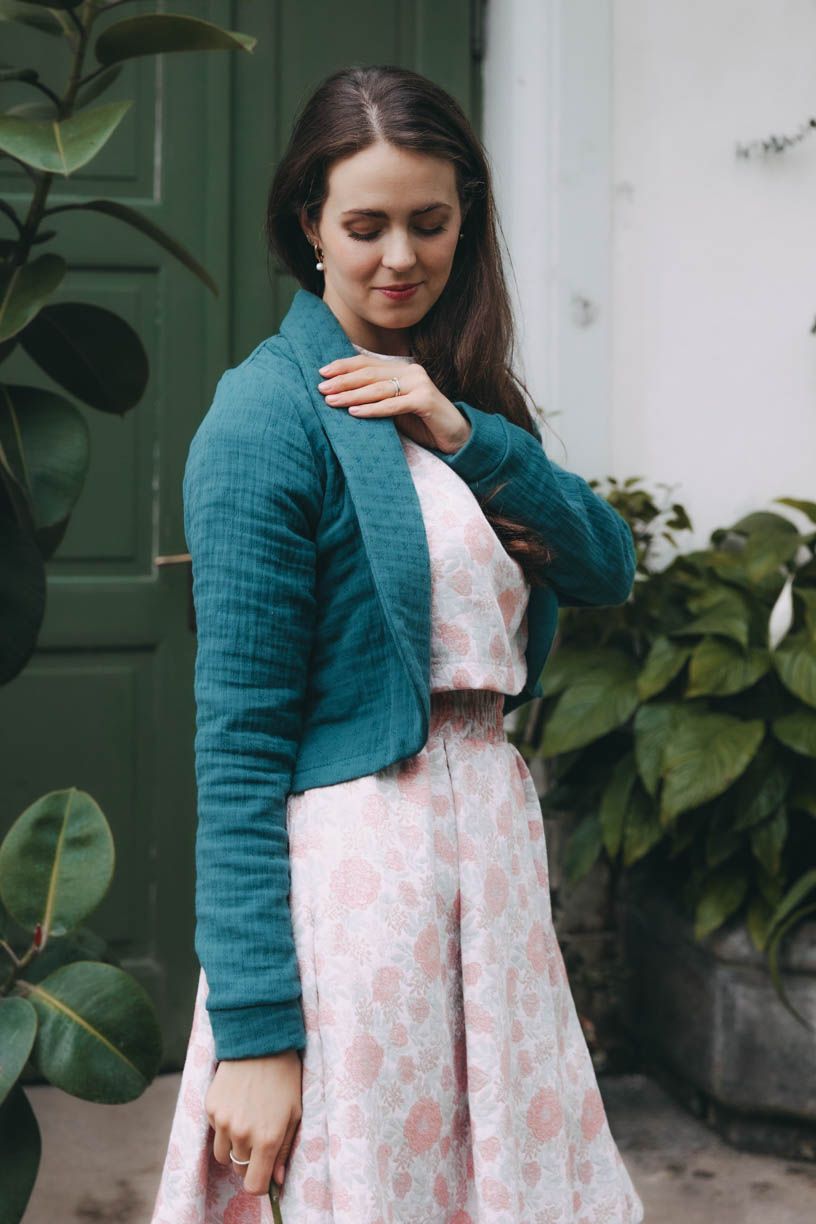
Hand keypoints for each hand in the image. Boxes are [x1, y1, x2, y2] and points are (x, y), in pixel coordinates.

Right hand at [205, 1049, 302, 1194]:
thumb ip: (285, 1150)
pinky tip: (237, 1103)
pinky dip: (223, 1125)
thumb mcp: (294, 1113)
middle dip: (249, 1159)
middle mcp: (242, 1134)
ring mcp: (223, 1121)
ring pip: (223, 1154)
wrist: (259, 1040)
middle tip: (260, 1135)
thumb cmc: (284, 1077)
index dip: (260, 1183)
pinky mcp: (210, 1108)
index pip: (254, 1185)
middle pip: (239, 1169)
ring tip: (247, 1119)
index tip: (265, 1171)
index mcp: (268, 1138)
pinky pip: (214, 1131)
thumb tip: (277, 1180)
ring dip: (233, 1145)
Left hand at [317, 354, 471, 452]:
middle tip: (321, 388)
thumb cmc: (422, 423)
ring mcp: (420, 384)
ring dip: (352, 395)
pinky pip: (393, 405)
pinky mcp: (425, 401)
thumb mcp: (395, 408)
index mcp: (402, 369)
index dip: (344, 366)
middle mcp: (411, 371)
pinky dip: (372, 409)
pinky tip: (354, 412)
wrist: (455, 436)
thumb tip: (342, 397)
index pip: (368, 363)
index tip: (322, 373)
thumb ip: (377, 398)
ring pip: (379, 389)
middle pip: (370, 374)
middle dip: (343, 381)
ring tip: (331, 401)